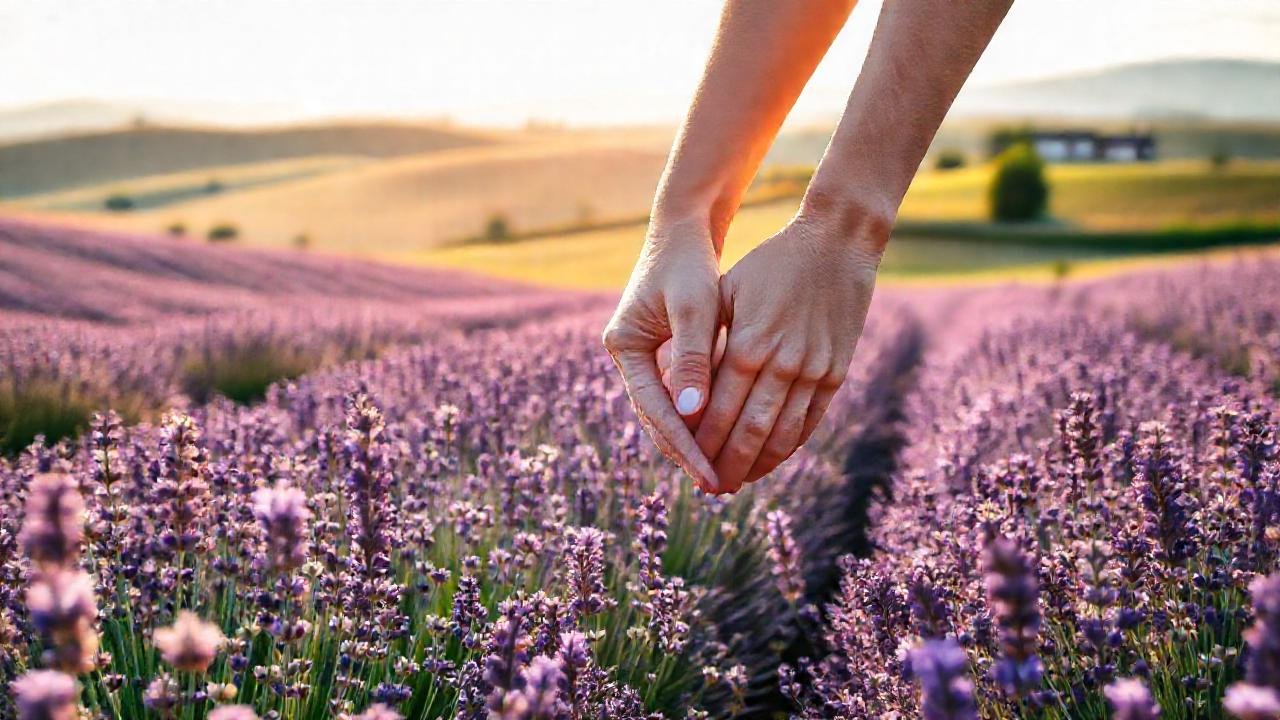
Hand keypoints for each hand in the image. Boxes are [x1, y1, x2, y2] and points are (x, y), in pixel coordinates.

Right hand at [602, 218, 720, 491]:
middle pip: (657, 419)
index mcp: (625, 346)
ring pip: (668, 413)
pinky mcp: (661, 355)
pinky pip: (681, 398)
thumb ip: (692, 358)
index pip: (656, 410)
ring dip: (694, 443)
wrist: (682, 229)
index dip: (685, 446)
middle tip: (720, 487)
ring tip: (724, 475)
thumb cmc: (689, 261)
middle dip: (688, 454)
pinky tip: (726, 439)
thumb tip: (693, 414)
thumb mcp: (693, 306)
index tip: (711, 475)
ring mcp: (642, 358)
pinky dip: (702, 420)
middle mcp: (628, 357)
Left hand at [696, 209, 885, 492]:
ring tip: (737, 482)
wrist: (836, 242)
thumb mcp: (728, 295)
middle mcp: (783, 363)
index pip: (716, 411)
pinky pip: (811, 421)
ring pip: (782, 434)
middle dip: (725, 465)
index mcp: (748, 344)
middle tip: (709, 488)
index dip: (700, 445)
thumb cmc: (769, 265)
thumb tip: (682, 395)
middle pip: (748, 432)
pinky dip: (790, 446)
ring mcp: (814, 370)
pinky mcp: (836, 371)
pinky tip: (772, 459)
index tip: (685, 465)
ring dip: (757, 464)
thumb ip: (705, 346)